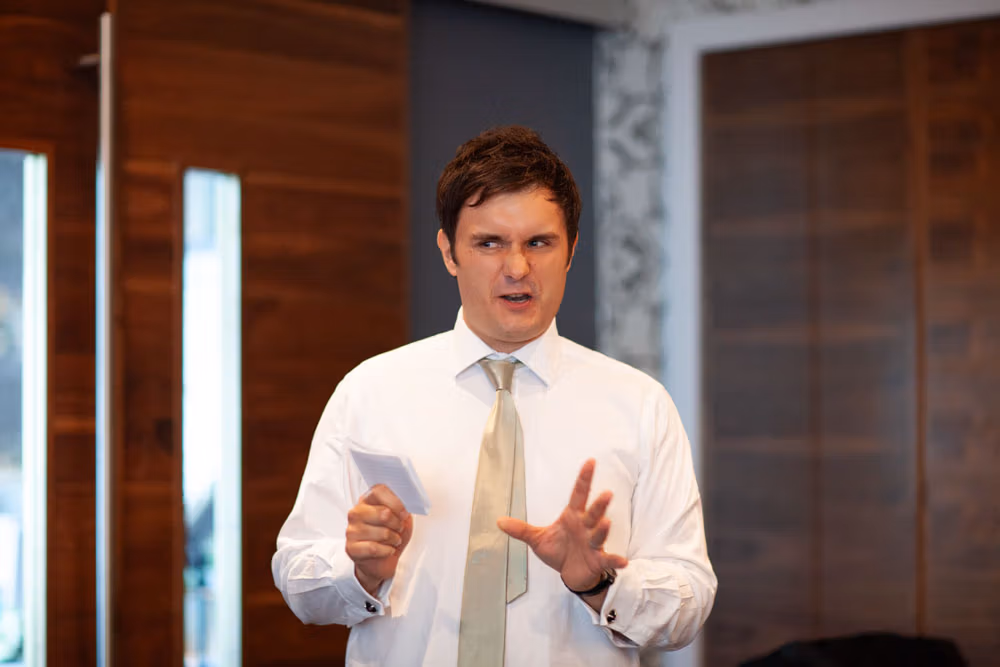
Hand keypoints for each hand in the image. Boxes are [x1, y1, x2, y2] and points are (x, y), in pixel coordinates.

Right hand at [346, 485, 412, 594]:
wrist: (381, 562)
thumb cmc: (390, 536)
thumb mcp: (400, 517)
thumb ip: (402, 506)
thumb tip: (408, 499)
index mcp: (367, 500)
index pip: (378, 491)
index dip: (396, 502)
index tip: (404, 513)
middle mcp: (356, 513)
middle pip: (383, 513)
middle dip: (397, 524)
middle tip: (398, 529)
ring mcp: (351, 530)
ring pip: (382, 533)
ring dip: (394, 539)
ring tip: (393, 541)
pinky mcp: (351, 548)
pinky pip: (374, 548)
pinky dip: (386, 551)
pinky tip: (387, 550)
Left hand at [498, 459, 627, 592]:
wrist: (571, 574)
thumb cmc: (559, 551)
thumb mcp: (537, 539)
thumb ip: (521, 529)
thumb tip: (498, 520)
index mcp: (572, 517)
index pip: (579, 494)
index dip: (584, 478)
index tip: (590, 462)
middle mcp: (585, 527)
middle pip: (592, 513)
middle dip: (599, 505)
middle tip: (606, 493)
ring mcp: (593, 544)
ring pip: (599, 534)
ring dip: (603, 529)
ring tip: (606, 522)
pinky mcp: (597, 560)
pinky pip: (607, 560)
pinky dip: (615, 560)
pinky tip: (623, 562)